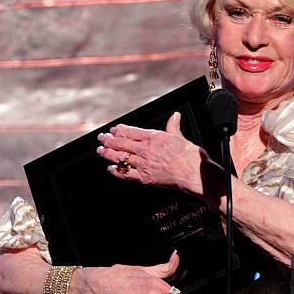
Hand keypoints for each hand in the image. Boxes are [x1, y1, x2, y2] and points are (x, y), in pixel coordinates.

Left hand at [96, 113, 215, 196]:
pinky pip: (126, 174)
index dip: (118, 130)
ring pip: (120, 157)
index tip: (112, 130)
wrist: (193, 172)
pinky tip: (111, 169)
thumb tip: (175, 116)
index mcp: (153, 137)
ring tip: (101, 151)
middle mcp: (145, 149)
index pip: (130, 131)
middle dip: (108, 140)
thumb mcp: (179, 137)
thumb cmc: (189, 155)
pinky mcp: (144, 178)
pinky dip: (116, 171)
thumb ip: (173, 126)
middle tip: (101, 138)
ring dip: (108, 153)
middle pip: (121, 143)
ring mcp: (143, 164)